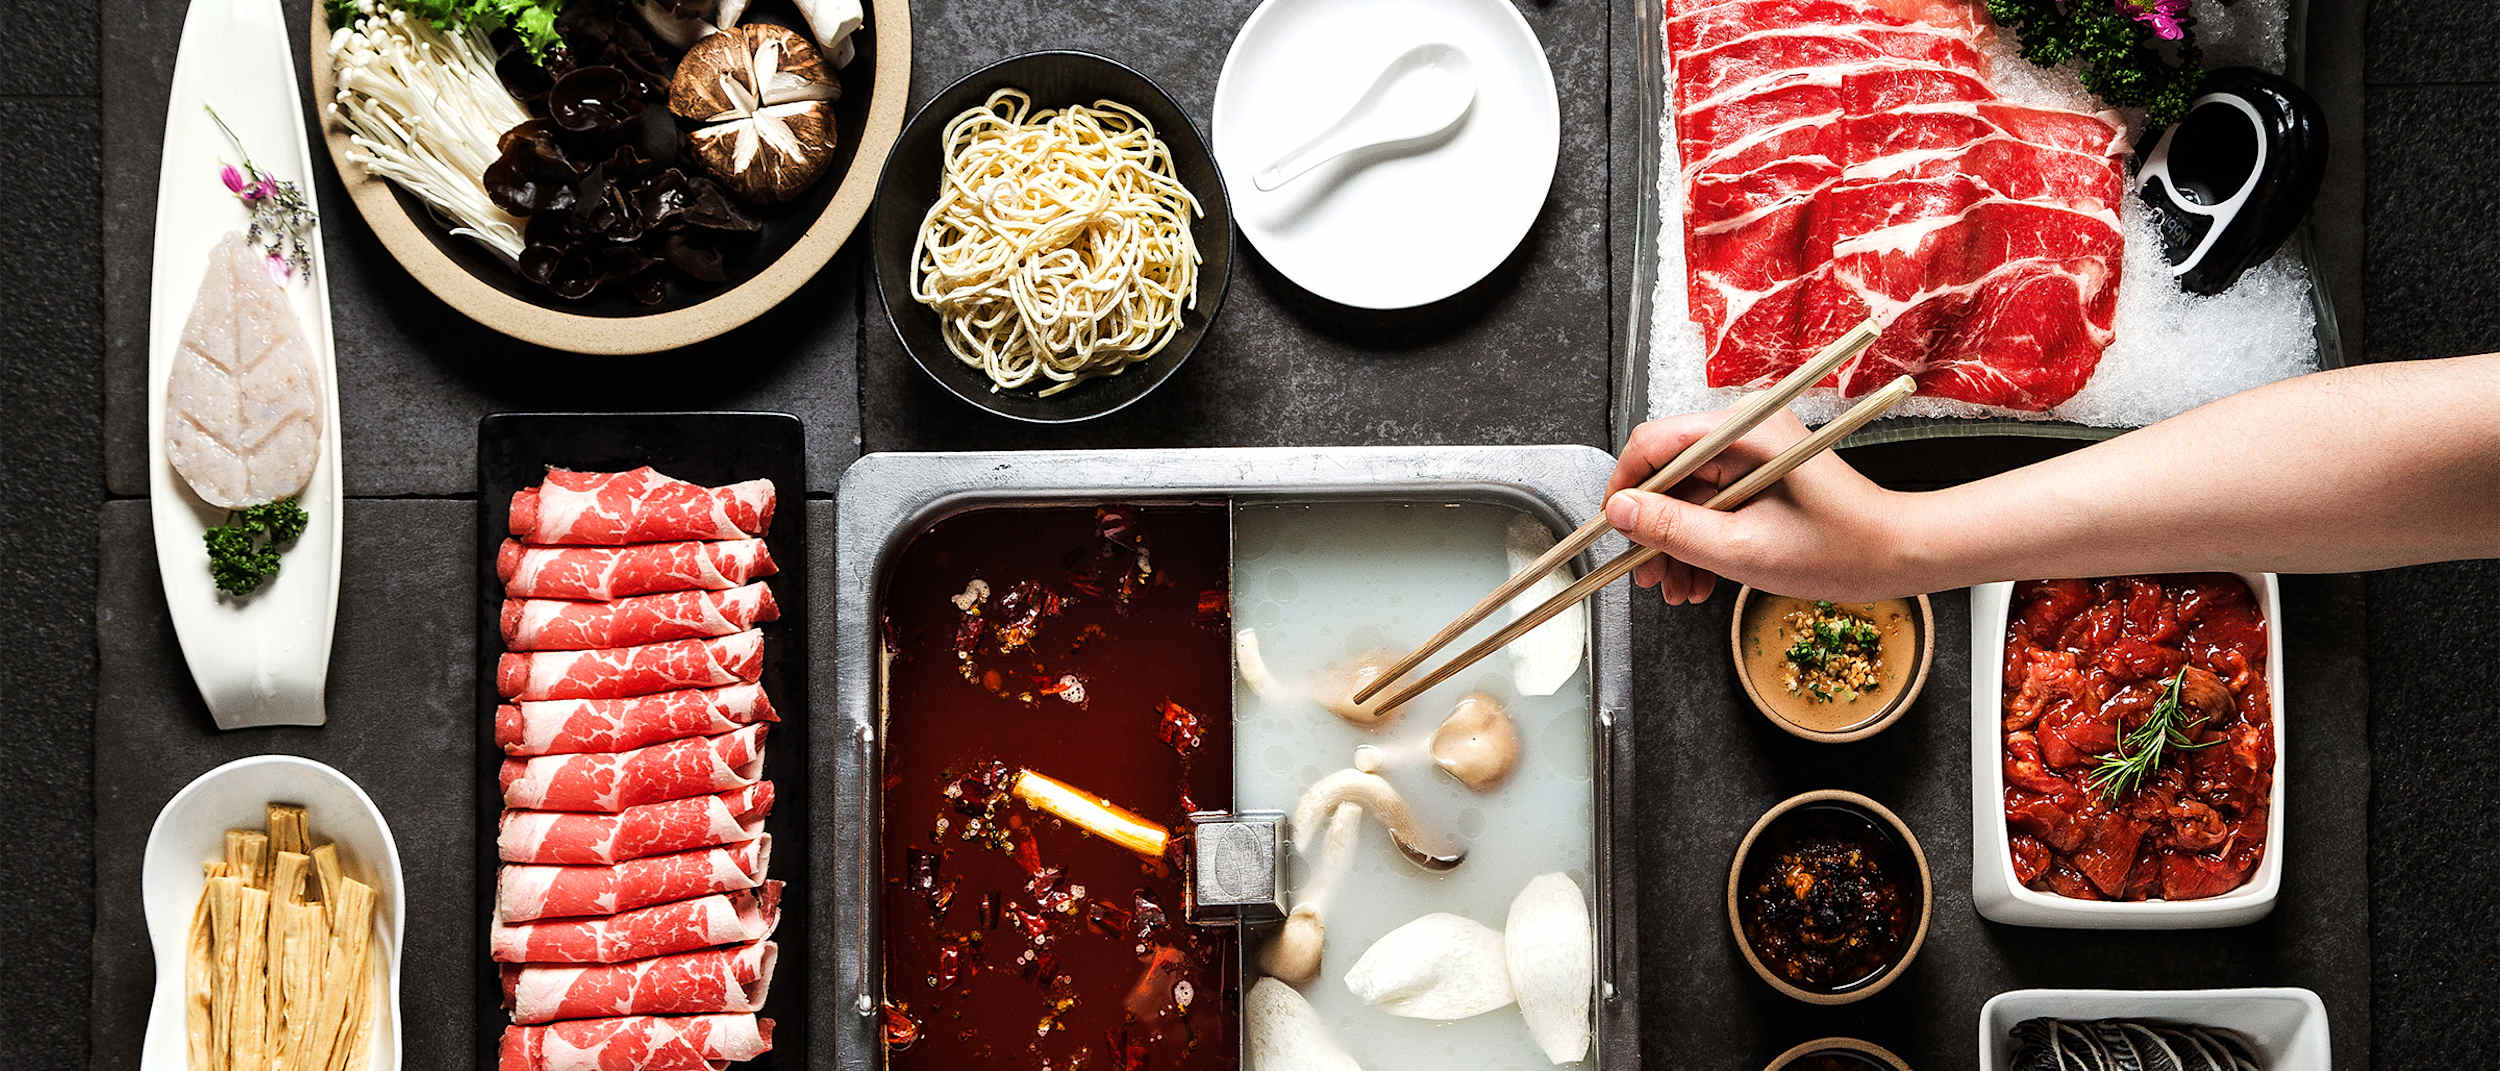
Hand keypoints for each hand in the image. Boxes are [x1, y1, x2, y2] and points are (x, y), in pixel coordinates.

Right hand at [1604, 409, 1920, 603]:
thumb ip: (1673, 528)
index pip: (1654, 443)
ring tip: (1678, 590)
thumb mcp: (1742, 549)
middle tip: (1649, 578)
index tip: (1614, 535)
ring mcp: (1752, 447)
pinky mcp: (1759, 468)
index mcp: (1743, 429)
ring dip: (1676, 542)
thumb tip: (1619, 512)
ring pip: (1686, 491)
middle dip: (1653, 529)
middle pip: (1667, 470)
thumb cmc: (1837, 549)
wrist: (1896, 553)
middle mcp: (1745, 426)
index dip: (1625, 490)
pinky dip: (1701, 538)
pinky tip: (1699, 578)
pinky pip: (1711, 499)